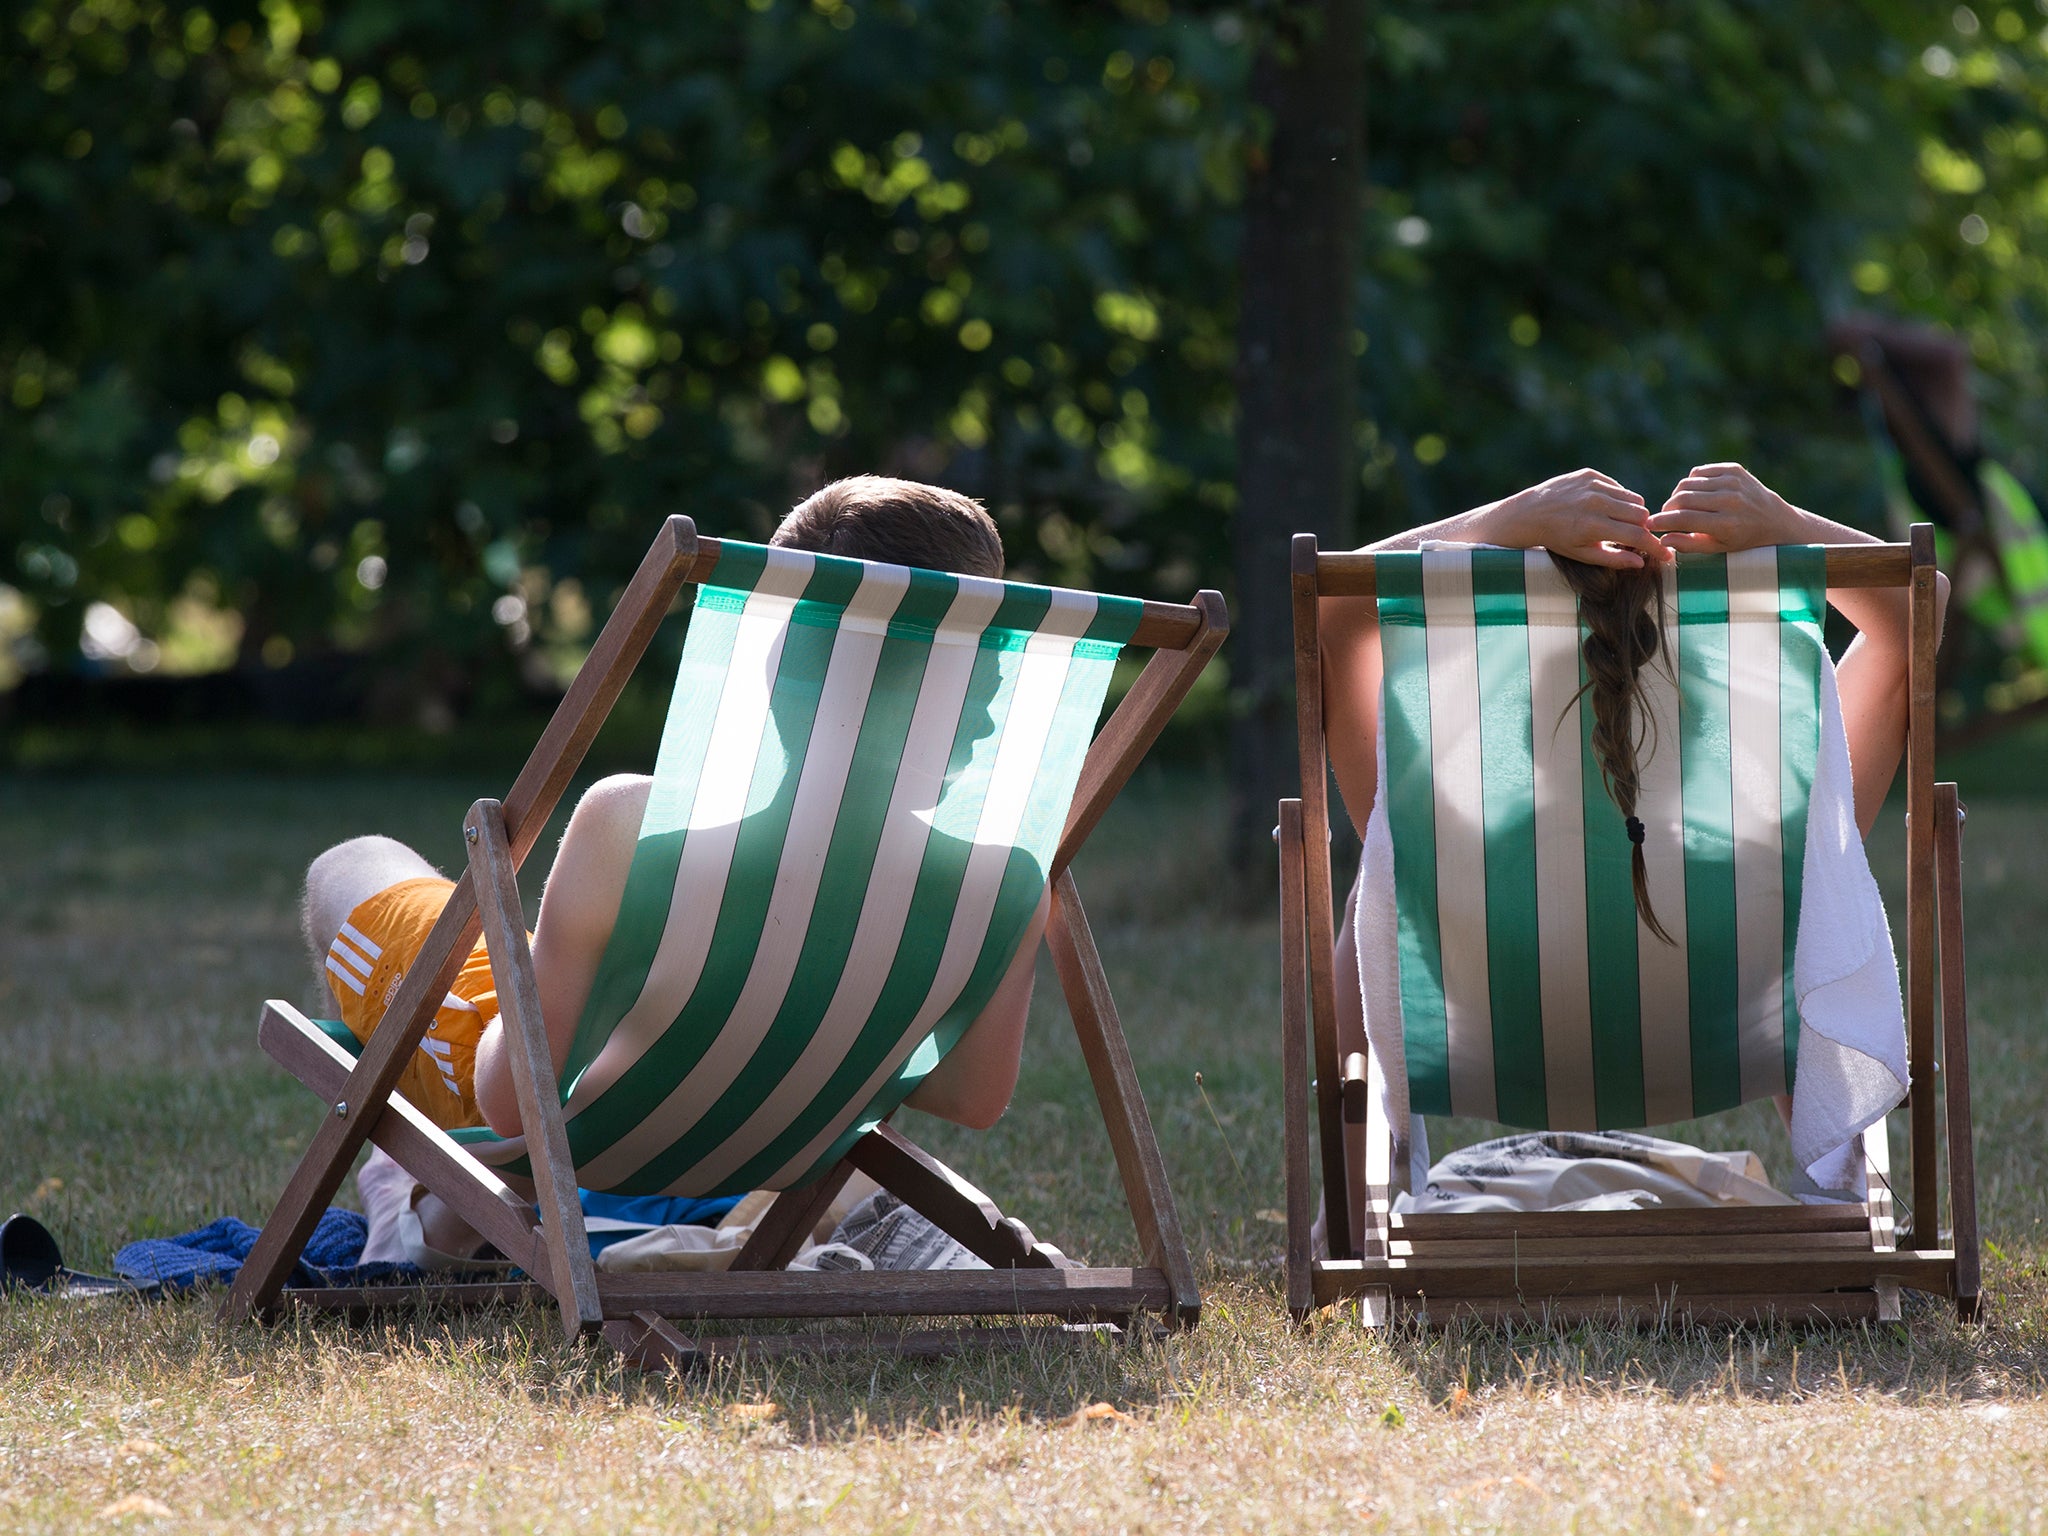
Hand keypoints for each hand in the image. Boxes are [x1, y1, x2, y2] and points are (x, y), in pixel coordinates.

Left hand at [1490, 468, 1667, 568]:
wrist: (1529, 514)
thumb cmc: (1557, 539)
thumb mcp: (1582, 555)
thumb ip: (1613, 559)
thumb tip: (1641, 563)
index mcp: (1594, 526)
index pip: (1637, 536)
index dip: (1655, 546)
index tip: (1666, 553)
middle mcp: (1595, 503)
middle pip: (1641, 514)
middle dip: (1642, 527)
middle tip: (1632, 535)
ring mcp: (1592, 486)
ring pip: (1633, 498)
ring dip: (1630, 512)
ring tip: (1616, 521)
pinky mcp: (1589, 474)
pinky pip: (1618, 487)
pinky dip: (1616, 498)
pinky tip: (1602, 506)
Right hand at [1650, 463, 1809, 553]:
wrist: (1776, 521)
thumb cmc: (1742, 540)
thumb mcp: (1718, 549)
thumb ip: (1689, 545)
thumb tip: (1662, 540)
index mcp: (1727, 524)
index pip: (1683, 519)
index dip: (1662, 521)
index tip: (1650, 525)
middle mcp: (1731, 500)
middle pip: (1682, 499)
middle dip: (1667, 508)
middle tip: (1664, 517)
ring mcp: (1733, 482)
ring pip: (1687, 483)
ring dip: (1677, 496)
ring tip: (1678, 507)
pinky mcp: (1734, 469)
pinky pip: (1699, 472)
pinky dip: (1691, 483)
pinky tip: (1694, 494)